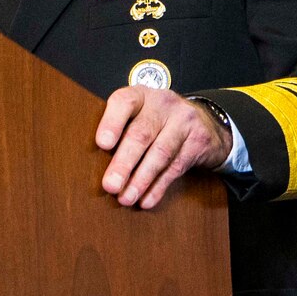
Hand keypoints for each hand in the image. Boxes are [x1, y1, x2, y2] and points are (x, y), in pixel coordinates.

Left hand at [94, 87, 232, 209]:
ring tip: (126, 198)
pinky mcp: (199, 141)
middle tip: (110, 185)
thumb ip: (120, 130)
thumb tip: (91, 163)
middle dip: (124, 163)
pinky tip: (146, 200)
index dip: (112, 122)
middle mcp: (164, 103)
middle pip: (141, 134)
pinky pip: (176, 168)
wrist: (205, 122)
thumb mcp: (139, 115)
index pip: (125, 102)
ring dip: (141, 180)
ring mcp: (184, 121)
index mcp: (141, 95)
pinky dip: (158, 187)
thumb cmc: (157, 121)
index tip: (102, 144)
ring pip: (160, 153)